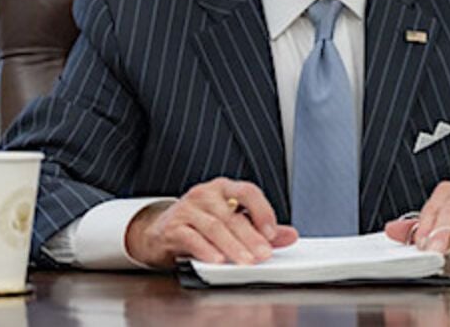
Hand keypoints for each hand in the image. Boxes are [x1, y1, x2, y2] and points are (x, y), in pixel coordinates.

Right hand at [125, 177, 297, 268]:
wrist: (159, 232)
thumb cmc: (199, 225)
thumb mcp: (231, 222)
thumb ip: (260, 229)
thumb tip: (290, 235)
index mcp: (224, 188)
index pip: (247, 191)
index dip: (262, 211)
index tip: (272, 233)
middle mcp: (205, 194)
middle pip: (232, 215)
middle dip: (250, 237)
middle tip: (263, 254)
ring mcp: (187, 209)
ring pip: (214, 226)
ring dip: (232, 246)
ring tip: (245, 261)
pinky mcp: (171, 227)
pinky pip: (190, 237)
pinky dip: (206, 249)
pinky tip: (217, 260)